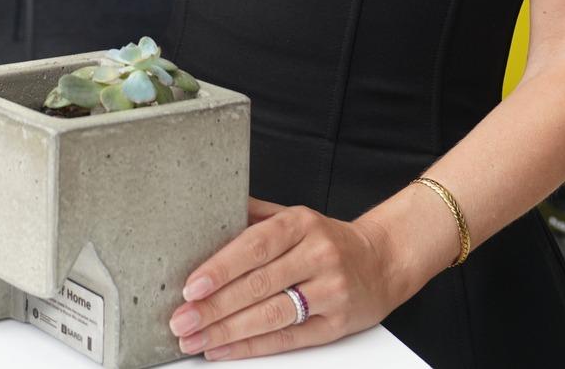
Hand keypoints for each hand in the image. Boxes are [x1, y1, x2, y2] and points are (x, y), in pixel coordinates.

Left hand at [166, 198, 401, 359]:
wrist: (382, 261)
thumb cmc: (328, 239)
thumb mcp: (294, 216)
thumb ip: (253, 216)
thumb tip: (205, 215)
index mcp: (301, 223)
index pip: (254, 245)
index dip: (220, 268)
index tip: (190, 286)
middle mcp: (317, 256)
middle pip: (258, 285)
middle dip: (214, 307)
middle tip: (181, 320)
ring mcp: (329, 291)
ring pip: (271, 315)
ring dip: (227, 331)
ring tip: (194, 339)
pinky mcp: (336, 324)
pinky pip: (288, 338)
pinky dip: (252, 346)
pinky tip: (224, 349)